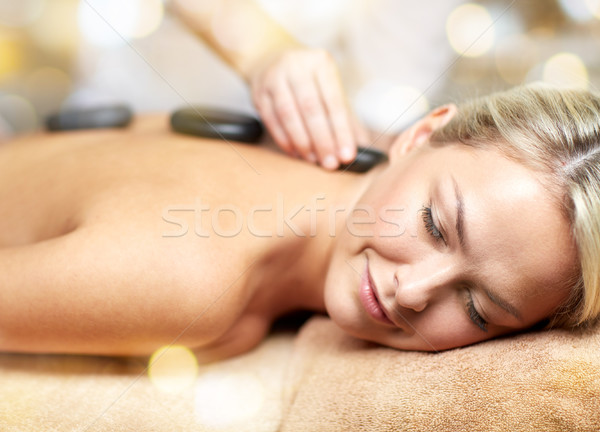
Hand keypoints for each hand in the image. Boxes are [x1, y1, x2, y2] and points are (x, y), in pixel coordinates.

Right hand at [248, 48, 360, 169]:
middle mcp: (296, 66)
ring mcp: (274, 77)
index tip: (347, 154)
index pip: (334, 101)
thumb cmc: (309, 79)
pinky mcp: (258, 92)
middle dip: (322, 140)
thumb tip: (365, 146)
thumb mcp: (330, 88)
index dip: (341, 130)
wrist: (271, 56)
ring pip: (288, 115)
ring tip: (314, 159)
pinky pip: (271, 120)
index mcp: (321, 63)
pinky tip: (296, 152)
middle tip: (330, 163)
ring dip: (303, 142)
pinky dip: (285, 140)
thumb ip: (347, 117)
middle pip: (311, 108)